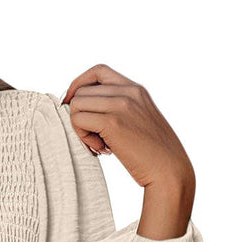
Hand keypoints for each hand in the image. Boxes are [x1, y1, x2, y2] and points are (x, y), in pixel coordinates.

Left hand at [62, 63, 195, 239]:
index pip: (98, 71)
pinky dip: (83, 137)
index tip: (72, 103)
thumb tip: (87, 112)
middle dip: (80, 115)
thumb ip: (119, 110)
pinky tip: (101, 150)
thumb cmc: (153, 154)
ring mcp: (121, 105)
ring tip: (98, 145)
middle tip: (94, 138)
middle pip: (82, 90)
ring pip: (76, 104)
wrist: (169, 169)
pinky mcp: (112, 122)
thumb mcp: (139, 122)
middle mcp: (128, 91)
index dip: (79, 84)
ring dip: (80, 128)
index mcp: (136, 89)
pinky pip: (79, 121)